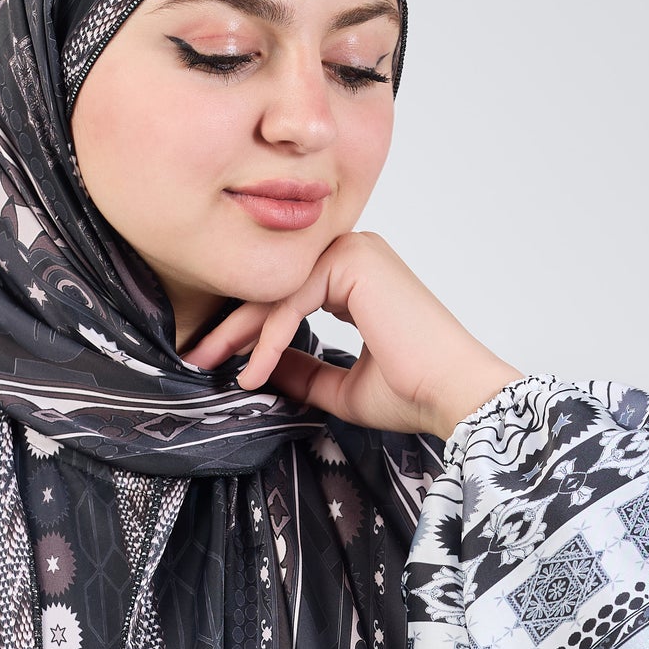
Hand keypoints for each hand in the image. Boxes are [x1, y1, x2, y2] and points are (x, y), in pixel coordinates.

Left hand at [182, 231, 523, 443]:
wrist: (452, 394)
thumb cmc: (412, 393)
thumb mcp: (338, 385)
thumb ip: (301, 371)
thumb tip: (261, 368)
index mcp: (355, 277)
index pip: (286, 295)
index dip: (248, 327)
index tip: (218, 361)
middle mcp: (355, 256)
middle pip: (276, 286)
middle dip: (231, 323)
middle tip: (196, 355)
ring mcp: (356, 253)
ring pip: (278, 290)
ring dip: (240, 330)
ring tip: (212, 364)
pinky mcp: (354, 261)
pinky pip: (292, 299)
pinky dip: (269, 338)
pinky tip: (254, 370)